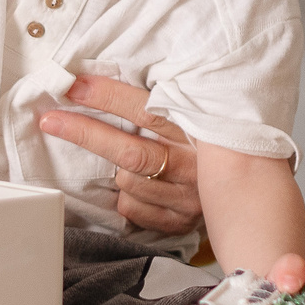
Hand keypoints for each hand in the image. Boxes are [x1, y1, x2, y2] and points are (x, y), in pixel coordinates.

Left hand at [37, 76, 204, 234]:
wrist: (254, 192)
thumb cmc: (215, 143)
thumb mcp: (200, 115)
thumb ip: (166, 102)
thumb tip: (106, 82)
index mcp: (198, 129)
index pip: (146, 109)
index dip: (107, 96)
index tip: (73, 85)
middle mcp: (193, 165)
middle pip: (129, 150)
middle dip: (85, 133)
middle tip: (51, 120)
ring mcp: (187, 197)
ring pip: (128, 182)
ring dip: (120, 171)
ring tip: (133, 161)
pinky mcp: (180, 221)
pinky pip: (135, 209)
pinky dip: (129, 197)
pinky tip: (142, 187)